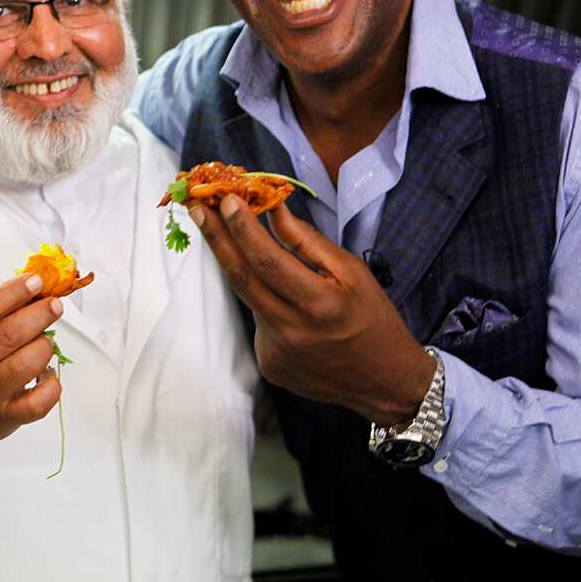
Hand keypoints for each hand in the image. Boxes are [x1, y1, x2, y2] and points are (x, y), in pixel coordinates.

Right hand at [0, 274, 62, 495]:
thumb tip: (28, 290)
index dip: (14, 291)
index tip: (36, 281)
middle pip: (9, 335)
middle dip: (39, 314)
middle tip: (54, 304)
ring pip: (25, 365)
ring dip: (44, 346)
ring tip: (46, 339)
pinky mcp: (3, 419)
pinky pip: (37, 404)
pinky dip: (52, 385)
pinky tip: (47, 373)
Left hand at [189, 196, 434, 425]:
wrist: (384, 381)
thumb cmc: (373, 318)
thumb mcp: (352, 272)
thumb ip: (308, 242)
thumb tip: (273, 209)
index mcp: (320, 304)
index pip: (269, 260)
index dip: (243, 229)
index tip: (225, 199)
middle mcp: (293, 331)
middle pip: (241, 278)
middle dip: (216, 238)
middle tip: (196, 207)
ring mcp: (276, 352)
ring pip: (247, 297)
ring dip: (234, 262)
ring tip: (223, 232)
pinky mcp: (269, 364)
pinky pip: (258, 321)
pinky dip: (262, 299)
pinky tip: (280, 297)